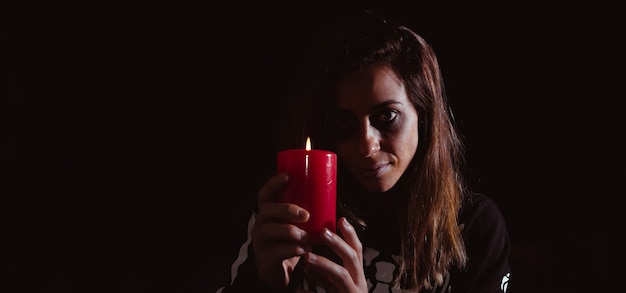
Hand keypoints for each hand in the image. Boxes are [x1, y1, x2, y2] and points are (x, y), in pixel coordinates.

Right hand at [251, 173, 312, 288]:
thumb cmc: (290, 243)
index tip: (289, 176)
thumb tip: (330, 196)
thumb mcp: (294, 225)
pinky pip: (275, 252)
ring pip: (268, 231)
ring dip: (290, 231)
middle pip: (266, 211)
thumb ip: (304, 213)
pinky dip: (292, 250)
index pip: (264, 195)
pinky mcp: (265, 259)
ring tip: (306, 235)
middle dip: (286, 209)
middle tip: (306, 214)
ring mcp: (260, 242)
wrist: (279, 272)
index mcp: (267, 214)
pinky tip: (304, 250)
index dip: (274, 184)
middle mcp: (260, 225)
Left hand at [301, 217, 367, 292]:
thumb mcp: (337, 286)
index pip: (356, 251)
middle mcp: (358, 284)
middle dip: (338, 243)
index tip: (341, 220)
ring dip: (324, 264)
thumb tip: (309, 254)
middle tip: (323, 231)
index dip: (351, 235)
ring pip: (342, 276)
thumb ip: (328, 272)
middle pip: (352, 258)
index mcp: (357, 276)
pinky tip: (299, 290)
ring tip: (307, 257)